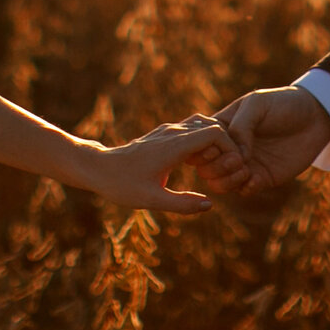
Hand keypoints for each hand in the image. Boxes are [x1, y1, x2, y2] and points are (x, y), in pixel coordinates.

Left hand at [81, 115, 231, 212]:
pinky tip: (197, 164)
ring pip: (202, 125)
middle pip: (213, 125)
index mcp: (174, 145)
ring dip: (213, 142)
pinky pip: (190, 130)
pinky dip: (201, 142)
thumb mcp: (152, 200)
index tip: (231, 168)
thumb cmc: (122, 185)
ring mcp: (167, 131)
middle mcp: (173, 132)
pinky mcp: (162, 134)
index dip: (230, 148)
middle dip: (225, 145)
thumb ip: (182, 204)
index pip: (215, 133)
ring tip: (212, 167)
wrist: (98, 168)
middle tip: (225, 169)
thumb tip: (210, 204)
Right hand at [204, 86, 329, 194]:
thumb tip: (235, 155)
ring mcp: (244, 164)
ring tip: (245, 170)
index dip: (202, 149)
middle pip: (205, 168)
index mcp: (222, 128)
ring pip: (220, 184)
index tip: (217, 146)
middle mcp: (229, 148)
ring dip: (227, 181)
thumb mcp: (257, 105)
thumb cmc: (283, 104)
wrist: (315, 116)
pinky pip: (244, 191)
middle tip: (236, 160)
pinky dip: (245, 188)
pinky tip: (255, 179)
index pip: (198, 144)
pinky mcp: (262, 178)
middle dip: (215, 168)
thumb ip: (241, 126)